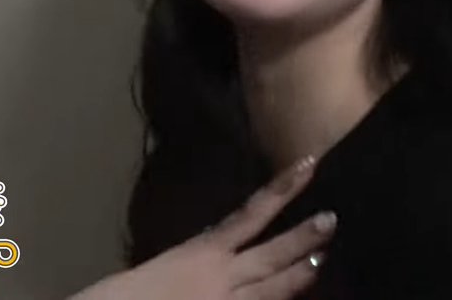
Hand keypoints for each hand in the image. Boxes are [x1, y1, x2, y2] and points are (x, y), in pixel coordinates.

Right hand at [70, 155, 336, 299]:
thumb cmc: (118, 297)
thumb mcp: (159, 269)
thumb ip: (193, 260)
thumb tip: (212, 250)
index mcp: (199, 253)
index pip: (250, 214)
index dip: (283, 189)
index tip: (308, 165)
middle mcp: (219, 277)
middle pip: (271, 254)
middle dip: (304, 237)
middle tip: (333, 219)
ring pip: (274, 291)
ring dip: (301, 275)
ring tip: (326, 259)